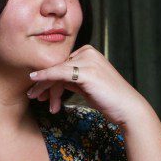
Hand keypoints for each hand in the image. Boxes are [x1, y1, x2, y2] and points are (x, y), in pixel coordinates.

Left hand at [27, 45, 148, 125]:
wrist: (127, 108)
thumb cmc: (108, 99)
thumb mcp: (86, 86)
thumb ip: (71, 79)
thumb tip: (53, 80)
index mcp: (89, 52)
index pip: (62, 63)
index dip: (48, 78)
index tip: (39, 91)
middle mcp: (88, 52)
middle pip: (58, 66)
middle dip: (44, 83)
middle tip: (32, 95)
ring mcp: (88, 60)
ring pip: (56, 70)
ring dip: (44, 86)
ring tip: (36, 98)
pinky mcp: (86, 71)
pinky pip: (59, 72)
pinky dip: (45, 76)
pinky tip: (34, 80)